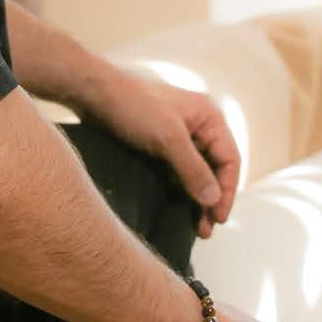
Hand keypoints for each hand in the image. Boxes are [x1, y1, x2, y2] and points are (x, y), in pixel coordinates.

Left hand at [78, 69, 239, 236]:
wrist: (92, 91)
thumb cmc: (132, 105)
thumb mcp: (168, 138)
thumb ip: (193, 170)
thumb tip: (213, 200)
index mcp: (208, 117)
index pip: (230, 160)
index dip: (227, 191)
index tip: (217, 219)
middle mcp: (198, 124)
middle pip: (215, 168)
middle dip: (212, 199)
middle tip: (205, 230)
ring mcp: (178, 133)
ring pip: (196, 171)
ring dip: (197, 198)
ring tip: (195, 227)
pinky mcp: (158, 141)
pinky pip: (177, 169)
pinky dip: (180, 189)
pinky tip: (177, 208)